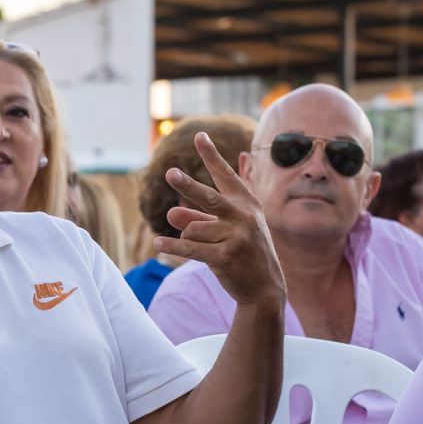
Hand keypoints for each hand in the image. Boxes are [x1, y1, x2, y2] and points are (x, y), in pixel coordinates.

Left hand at [156, 133, 284, 307]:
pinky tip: (158, 244)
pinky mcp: (226, 257)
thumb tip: (171, 213)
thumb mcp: (223, 230)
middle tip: (170, 173)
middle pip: (208, 197)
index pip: (225, 175)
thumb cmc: (242, 252)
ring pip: (192, 228)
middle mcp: (244, 217)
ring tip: (201, 246)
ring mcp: (237, 237)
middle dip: (187, 185)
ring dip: (187, 237)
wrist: (264, 287)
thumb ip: (197, 217)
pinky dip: (172, 247)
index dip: (211, 155)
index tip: (200, 136)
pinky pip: (191, 248)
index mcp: (246, 203)